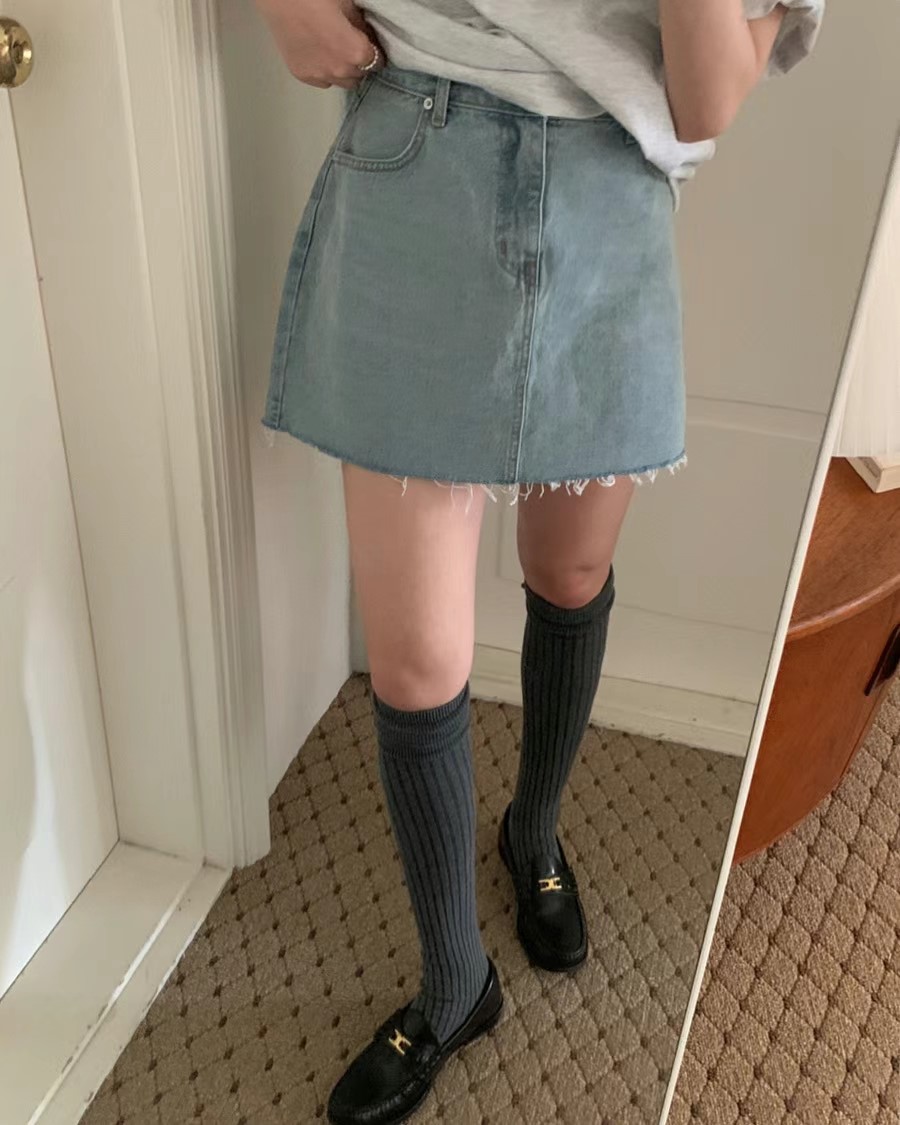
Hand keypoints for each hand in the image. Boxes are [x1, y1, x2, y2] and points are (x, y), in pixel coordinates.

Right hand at [256, 0, 383, 89]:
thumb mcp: (347, 6)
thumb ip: (360, 26)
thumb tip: (367, 36)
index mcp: (356, 53)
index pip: (377, 61)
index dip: (374, 51)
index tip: (369, 45)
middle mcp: (341, 71)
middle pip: (360, 75)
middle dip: (359, 63)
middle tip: (350, 46)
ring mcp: (321, 76)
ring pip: (342, 82)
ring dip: (343, 71)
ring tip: (334, 52)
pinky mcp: (302, 76)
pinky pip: (322, 81)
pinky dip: (325, 72)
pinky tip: (318, 55)